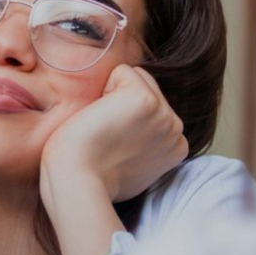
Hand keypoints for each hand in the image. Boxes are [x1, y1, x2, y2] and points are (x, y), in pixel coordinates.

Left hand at [41, 64, 187, 202]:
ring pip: (135, 77)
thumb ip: (145, 143)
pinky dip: (103, 89)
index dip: (128, 120)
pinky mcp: (144, 99)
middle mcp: (176, 129)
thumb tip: (134, 129)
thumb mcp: (133, 165)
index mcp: (177, 146)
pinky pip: (121, 72)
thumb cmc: (92, 178)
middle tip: (107, 139)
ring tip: (104, 129)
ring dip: (114, 97)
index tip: (116, 149)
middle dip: (123, 104)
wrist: (78, 182)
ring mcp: (164, 113)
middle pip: (148, 87)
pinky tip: (100, 118)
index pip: (154, 108)